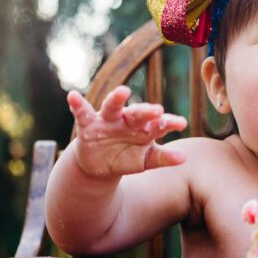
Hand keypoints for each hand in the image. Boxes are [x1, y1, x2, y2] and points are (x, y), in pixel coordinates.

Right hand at [68, 86, 186, 177]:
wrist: (100, 165)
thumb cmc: (127, 157)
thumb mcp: (145, 160)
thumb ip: (163, 158)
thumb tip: (184, 158)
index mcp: (144, 128)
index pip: (158, 123)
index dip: (169, 122)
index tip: (181, 123)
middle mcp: (127, 120)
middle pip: (137, 113)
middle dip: (146, 111)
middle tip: (158, 110)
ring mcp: (107, 120)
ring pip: (112, 106)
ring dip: (116, 98)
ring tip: (123, 92)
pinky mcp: (88, 125)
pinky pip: (82, 113)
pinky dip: (77, 104)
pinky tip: (73, 96)